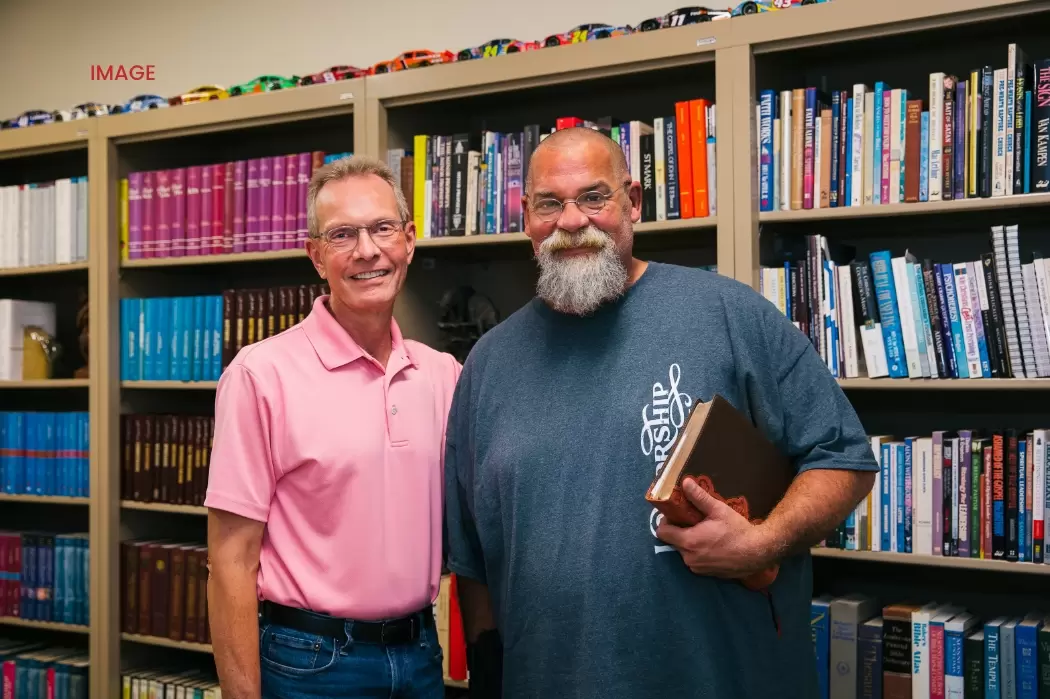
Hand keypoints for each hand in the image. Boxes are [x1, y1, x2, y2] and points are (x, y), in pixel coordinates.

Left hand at [655, 477, 775, 580]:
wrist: (758, 553)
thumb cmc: (738, 530)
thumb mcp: (718, 510)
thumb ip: (699, 497)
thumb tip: (685, 482)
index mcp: (689, 541)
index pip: (662, 532)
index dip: (665, 522)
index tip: (675, 515)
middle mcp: (689, 558)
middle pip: (673, 542)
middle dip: (678, 531)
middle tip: (691, 520)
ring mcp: (697, 568)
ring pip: (684, 552)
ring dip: (689, 542)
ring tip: (704, 531)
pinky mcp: (706, 574)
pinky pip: (695, 561)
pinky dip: (698, 552)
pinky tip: (712, 544)